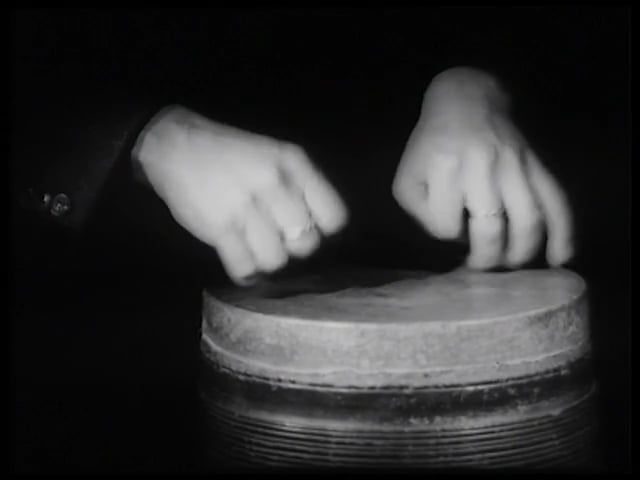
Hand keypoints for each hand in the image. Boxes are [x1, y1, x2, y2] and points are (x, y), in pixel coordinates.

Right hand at [133, 105, 347, 283]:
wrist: (175, 146)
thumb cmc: (231, 155)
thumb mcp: (274, 155)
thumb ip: (300, 185)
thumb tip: (319, 228)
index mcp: (293, 162)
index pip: (333, 216)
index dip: (321, 228)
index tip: (306, 225)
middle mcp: (273, 182)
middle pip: (306, 243)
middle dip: (293, 246)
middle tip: (276, 237)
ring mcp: (245, 205)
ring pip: (276, 260)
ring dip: (266, 259)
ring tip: (255, 247)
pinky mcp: (219, 227)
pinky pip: (244, 268)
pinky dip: (245, 273)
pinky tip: (242, 261)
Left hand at [392, 68, 572, 268]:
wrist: (465, 102)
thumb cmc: (431, 147)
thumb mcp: (409, 178)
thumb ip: (421, 213)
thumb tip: (456, 240)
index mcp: (445, 168)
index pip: (446, 224)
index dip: (446, 233)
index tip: (448, 226)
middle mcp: (483, 166)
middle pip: (490, 230)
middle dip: (486, 260)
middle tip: (480, 268)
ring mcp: (515, 165)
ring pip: (528, 220)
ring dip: (520, 253)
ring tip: (510, 265)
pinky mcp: (537, 164)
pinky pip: (557, 200)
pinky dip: (564, 233)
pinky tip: (559, 258)